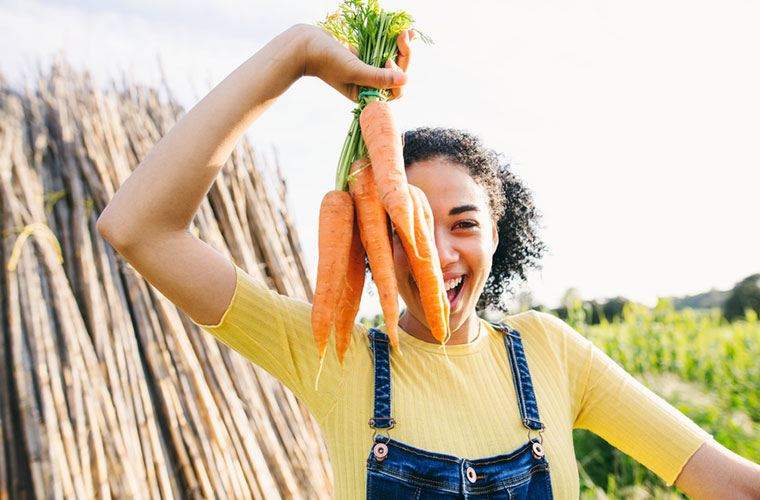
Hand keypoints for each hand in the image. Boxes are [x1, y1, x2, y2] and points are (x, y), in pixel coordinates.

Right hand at [295, 23, 415, 101]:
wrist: (306, 46)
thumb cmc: (327, 61)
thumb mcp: (355, 70)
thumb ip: (378, 77)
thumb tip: (405, 80)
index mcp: (366, 94)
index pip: (393, 90)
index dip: (397, 75)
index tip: (389, 59)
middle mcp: (368, 85)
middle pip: (395, 74)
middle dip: (403, 55)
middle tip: (404, 36)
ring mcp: (366, 70)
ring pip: (391, 62)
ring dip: (401, 47)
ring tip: (407, 32)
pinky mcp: (363, 57)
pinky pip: (382, 51)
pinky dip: (391, 42)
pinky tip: (401, 32)